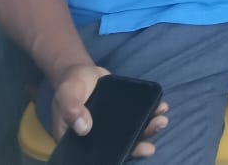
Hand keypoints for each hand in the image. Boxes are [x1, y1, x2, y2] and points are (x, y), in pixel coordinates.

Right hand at [52, 64, 169, 157]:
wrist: (82, 72)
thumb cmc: (69, 86)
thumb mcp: (66, 95)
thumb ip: (72, 110)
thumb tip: (84, 128)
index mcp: (80, 141)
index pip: (97, 155)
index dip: (114, 158)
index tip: (130, 155)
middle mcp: (98, 136)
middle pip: (119, 146)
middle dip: (136, 148)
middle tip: (150, 148)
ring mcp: (112, 125)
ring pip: (131, 132)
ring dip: (148, 130)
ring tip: (161, 122)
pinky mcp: (123, 112)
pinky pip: (138, 115)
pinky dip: (151, 112)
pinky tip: (161, 107)